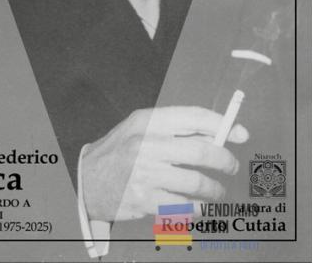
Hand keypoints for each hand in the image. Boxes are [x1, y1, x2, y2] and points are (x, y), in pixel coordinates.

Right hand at [81, 106, 247, 221]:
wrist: (87, 180)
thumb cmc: (120, 152)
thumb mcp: (142, 129)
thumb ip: (177, 131)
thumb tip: (219, 136)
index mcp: (147, 122)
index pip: (193, 117)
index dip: (221, 124)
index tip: (240, 133)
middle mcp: (146, 145)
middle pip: (201, 152)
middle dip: (225, 160)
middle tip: (230, 166)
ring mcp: (145, 174)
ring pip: (197, 184)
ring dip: (214, 190)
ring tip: (216, 192)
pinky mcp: (144, 201)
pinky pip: (184, 207)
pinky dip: (198, 209)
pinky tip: (199, 206)